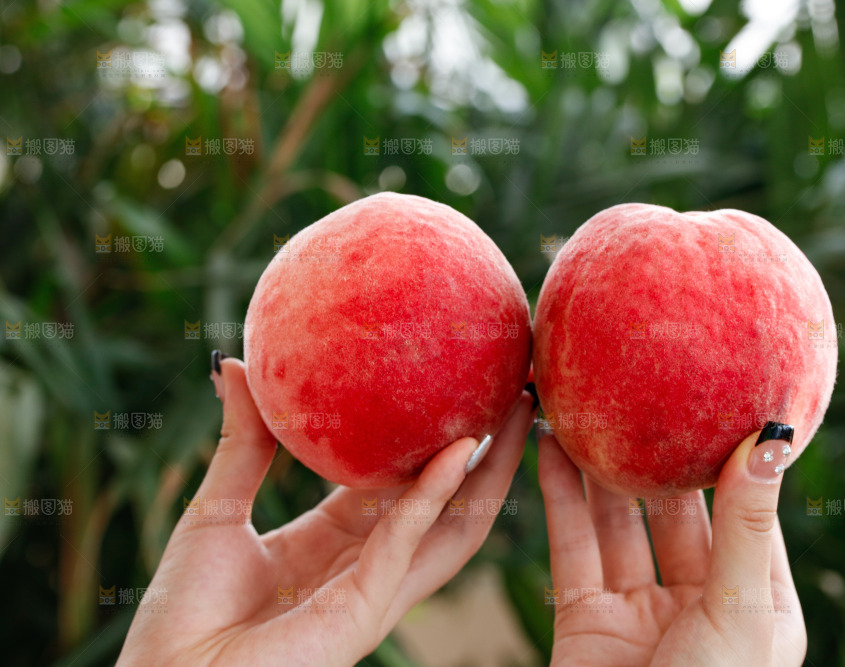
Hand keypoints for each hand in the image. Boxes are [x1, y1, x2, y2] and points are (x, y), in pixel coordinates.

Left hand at [119, 355, 535, 665]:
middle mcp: (365, 567)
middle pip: (446, 505)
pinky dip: (435, 495)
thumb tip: (237, 365)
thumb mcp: (219, 508)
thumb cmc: (181, 613)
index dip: (432, 442)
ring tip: (517, 414)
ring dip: (489, 471)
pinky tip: (457, 452)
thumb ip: (244, 442)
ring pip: (452, 527)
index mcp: (334, 545)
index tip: (459, 394)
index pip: (401, 487)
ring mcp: (372, 591)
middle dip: (486, 453)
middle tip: (513, 394)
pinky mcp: (364, 610)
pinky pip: (407, 542)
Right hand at [538, 426, 806, 666]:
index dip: (733, 461)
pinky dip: (560, 498)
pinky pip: (571, 547)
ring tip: (589, 409)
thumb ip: (745, 527)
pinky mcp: (585, 619)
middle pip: (676, 514)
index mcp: (756, 606)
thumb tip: (771, 440)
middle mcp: (699, 604)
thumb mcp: (739, 611)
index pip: (748, 515)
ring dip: (601, 470)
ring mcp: (639, 611)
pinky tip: (553, 448)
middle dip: (658, 458)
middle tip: (643, 395)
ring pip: (618, 525)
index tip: (718, 401)